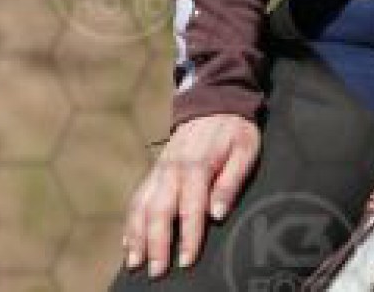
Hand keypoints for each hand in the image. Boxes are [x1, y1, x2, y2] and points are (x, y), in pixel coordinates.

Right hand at [123, 113, 259, 275]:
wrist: (214, 102)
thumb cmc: (235, 131)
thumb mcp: (245, 150)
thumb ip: (231, 181)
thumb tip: (217, 214)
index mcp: (197, 166)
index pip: (191, 208)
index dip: (189, 236)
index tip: (187, 261)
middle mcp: (173, 170)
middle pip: (160, 211)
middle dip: (157, 244)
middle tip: (156, 272)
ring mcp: (160, 171)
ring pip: (142, 207)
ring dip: (137, 237)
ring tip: (135, 264)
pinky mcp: (155, 172)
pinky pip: (137, 199)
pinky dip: (130, 222)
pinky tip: (128, 243)